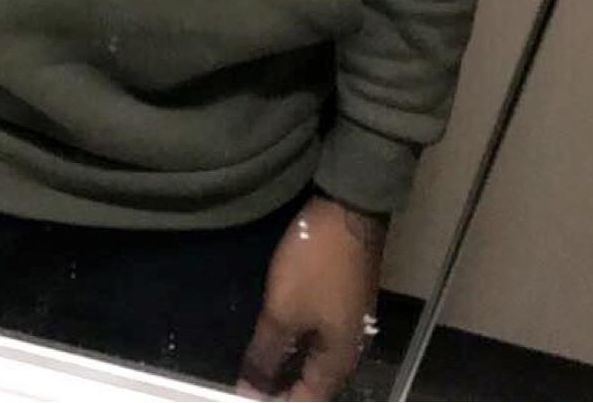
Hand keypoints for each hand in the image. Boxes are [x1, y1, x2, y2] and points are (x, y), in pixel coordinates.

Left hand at [237, 193, 388, 399]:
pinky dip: (294, 340)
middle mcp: (349, 348)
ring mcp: (346, 322)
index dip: (275, 402)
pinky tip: (273, 332)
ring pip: (312, 357)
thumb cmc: (316, 264)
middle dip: (278, 385)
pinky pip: (316, 334)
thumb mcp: (283, 311)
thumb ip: (266, 355)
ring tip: (252, 360)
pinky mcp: (340, 300)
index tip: (244, 396)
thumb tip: (250, 392)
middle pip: (312, 382)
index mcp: (340, 360)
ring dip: (284, 361)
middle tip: (244, 378)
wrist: (348, 209)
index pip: (307, 401)